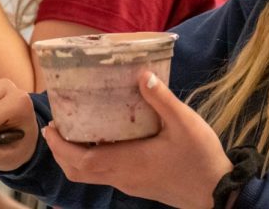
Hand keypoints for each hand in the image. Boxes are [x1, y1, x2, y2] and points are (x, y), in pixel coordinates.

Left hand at [43, 71, 231, 208]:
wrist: (217, 193)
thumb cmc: (200, 158)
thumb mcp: (184, 122)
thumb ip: (161, 99)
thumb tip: (142, 74)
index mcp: (128, 163)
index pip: (81, 161)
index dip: (61, 147)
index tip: (51, 128)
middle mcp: (123, 177)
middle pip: (78, 171)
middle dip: (61, 152)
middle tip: (55, 128)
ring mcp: (130, 184)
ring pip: (90, 176)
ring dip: (75, 157)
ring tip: (73, 132)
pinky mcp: (138, 186)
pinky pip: (105, 175)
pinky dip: (92, 161)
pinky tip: (103, 141)